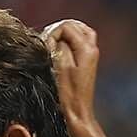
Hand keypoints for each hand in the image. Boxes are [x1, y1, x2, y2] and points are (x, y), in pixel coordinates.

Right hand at [42, 19, 100, 133]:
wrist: (78, 111)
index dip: (53, 33)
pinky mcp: (87, 61)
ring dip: (65, 34)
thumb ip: (59, 47)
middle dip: (59, 30)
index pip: (66, 26)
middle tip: (47, 42)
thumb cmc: (68, 94)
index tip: (45, 46)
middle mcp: (91, 48)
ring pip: (79, 31)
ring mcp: (91, 54)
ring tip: (52, 44)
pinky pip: (80, 41)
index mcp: (86, 48)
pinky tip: (60, 49)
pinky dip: (70, 41)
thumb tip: (55, 38)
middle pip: (75, 25)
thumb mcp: (60, 68)